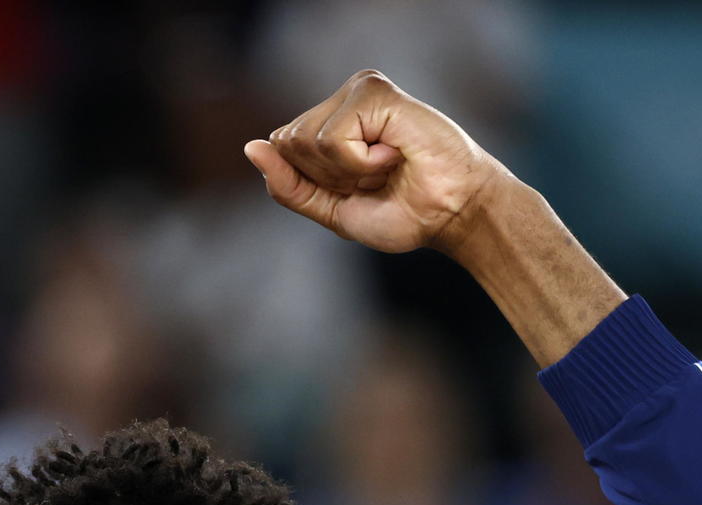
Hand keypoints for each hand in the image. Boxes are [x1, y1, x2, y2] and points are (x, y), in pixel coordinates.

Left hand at [244, 70, 510, 257]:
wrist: (450, 215)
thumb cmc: (401, 212)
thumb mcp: (331, 209)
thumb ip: (288, 185)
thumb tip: (251, 148)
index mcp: (326, 122)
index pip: (278, 150)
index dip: (312, 184)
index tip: (357, 188)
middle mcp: (338, 101)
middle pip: (286, 142)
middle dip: (326, 177)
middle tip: (374, 177)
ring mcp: (356, 92)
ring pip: (304, 140)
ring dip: (347, 171)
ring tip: (386, 165)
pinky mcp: (374, 92)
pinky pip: (332, 139)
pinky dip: (360, 163)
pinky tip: (393, 154)